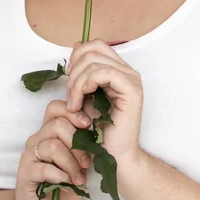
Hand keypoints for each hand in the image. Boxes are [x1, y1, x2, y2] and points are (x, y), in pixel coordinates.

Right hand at [15, 100, 93, 199]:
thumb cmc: (64, 188)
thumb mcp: (78, 165)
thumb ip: (84, 148)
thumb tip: (98, 134)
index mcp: (48, 133)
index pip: (55, 108)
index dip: (73, 113)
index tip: (89, 126)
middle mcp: (37, 139)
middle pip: (58, 125)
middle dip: (78, 144)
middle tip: (87, 163)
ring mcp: (29, 155)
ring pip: (53, 146)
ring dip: (71, 164)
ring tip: (78, 179)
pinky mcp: (24, 172)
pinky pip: (45, 167)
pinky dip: (61, 176)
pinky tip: (66, 184)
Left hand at [65, 38, 143, 164]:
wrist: (111, 154)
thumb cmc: (96, 128)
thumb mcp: (83, 94)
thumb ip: (81, 72)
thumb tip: (75, 47)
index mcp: (117, 69)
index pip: (94, 45)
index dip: (76, 57)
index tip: (68, 80)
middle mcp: (127, 71)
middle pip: (92, 48)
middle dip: (74, 70)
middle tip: (70, 95)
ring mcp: (131, 79)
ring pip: (94, 61)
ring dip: (76, 82)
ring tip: (73, 103)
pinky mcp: (132, 90)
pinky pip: (102, 73)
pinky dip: (84, 85)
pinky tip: (80, 102)